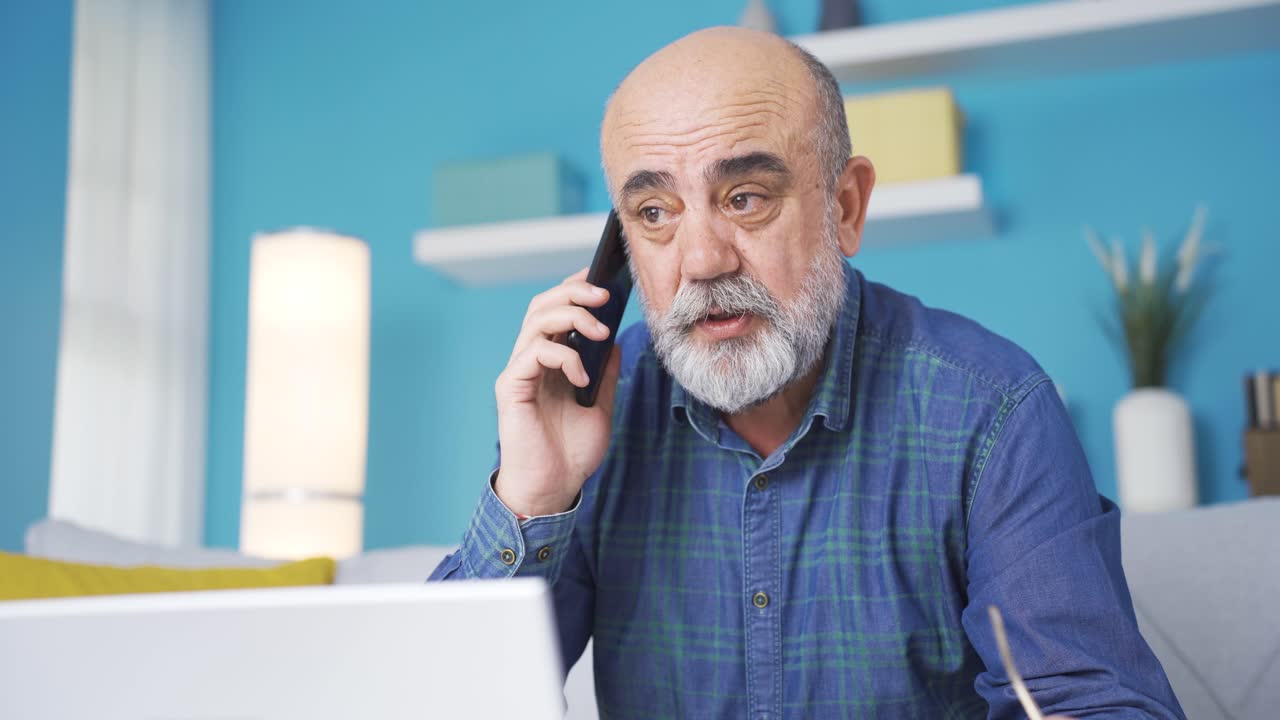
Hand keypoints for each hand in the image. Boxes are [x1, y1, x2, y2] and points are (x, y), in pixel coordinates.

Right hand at [492, 267, 622, 516]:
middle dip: (574, 291)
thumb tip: (614, 339)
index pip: (557, 310)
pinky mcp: (511, 387)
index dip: (574, 287)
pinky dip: (562, 354)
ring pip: (536, 321)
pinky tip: (581, 374)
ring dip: (571, 316)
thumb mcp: (601, 405)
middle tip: (604, 294)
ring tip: (599, 329)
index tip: (602, 277)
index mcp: (550, 361)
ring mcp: (519, 372)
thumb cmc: (571, 452)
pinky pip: (533, 353)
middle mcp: (530, 360)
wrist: (553, 489)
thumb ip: (605, 371)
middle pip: (543, 305)